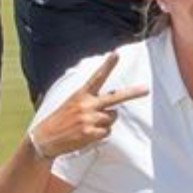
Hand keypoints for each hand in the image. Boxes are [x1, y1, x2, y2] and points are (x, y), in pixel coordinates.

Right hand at [28, 52, 148, 159]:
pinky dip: (100, 134)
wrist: (45, 139)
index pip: (97, 77)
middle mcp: (87, 105)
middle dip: (132, 93)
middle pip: (115, 97)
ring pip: (112, 118)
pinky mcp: (91, 133)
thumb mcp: (73, 103)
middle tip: (146, 89)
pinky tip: (86, 135)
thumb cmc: (61, 120)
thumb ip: (91, 102)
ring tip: (88, 125)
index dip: (107, 65)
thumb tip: (113, 110)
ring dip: (105, 122)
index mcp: (81, 95)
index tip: (116, 54)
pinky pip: (107, 132)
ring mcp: (90, 119)